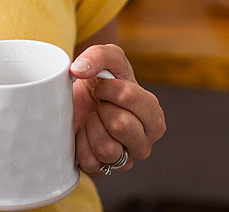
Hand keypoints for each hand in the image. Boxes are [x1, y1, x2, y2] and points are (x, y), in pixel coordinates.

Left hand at [70, 44, 165, 173]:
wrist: (75, 102)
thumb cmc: (99, 82)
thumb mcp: (107, 59)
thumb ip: (99, 55)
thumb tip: (78, 69)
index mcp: (153, 116)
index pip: (128, 96)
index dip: (107, 87)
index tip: (103, 87)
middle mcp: (144, 143)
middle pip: (120, 124)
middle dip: (101, 108)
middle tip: (99, 106)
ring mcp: (125, 160)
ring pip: (106, 147)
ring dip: (91, 127)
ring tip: (93, 120)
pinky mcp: (103, 171)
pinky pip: (89, 160)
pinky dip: (80, 143)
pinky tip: (84, 135)